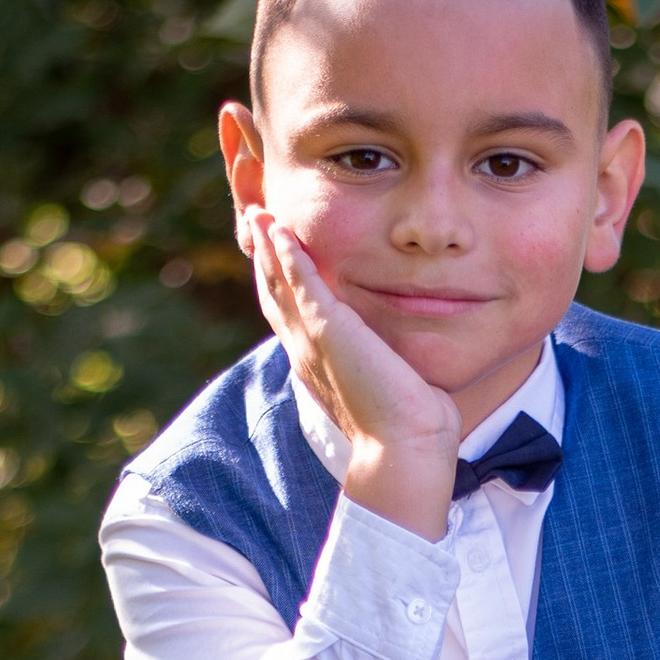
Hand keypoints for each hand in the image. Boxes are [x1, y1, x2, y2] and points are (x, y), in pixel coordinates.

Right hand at [246, 208, 459, 539]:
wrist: (404, 450)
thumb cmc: (408, 427)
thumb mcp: (391, 384)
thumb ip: (386, 362)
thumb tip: (405, 360)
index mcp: (318, 362)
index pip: (290, 310)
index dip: (277, 277)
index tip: (272, 249)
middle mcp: (306, 350)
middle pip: (272, 291)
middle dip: (260, 252)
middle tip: (252, 214)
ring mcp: (312, 341)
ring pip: (278, 283)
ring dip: (265, 243)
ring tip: (256, 209)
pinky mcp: (327, 332)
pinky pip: (300, 284)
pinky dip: (287, 255)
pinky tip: (279, 228)